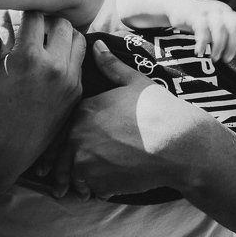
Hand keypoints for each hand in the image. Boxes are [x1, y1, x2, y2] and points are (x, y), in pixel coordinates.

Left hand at [0, 11, 85, 189]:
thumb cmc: (18, 141)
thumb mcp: (53, 118)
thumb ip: (61, 91)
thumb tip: (57, 71)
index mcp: (75, 87)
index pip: (80, 42)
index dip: (61, 35)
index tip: (42, 35)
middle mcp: (65, 73)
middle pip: (65, 25)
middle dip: (46, 20)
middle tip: (24, 23)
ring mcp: (46, 65)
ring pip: (45, 17)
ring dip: (27, 15)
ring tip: (10, 20)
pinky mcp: (21, 60)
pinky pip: (20, 21)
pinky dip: (6, 17)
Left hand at [61, 41, 205, 198]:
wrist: (177, 144)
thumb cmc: (158, 110)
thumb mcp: (134, 81)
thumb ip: (110, 65)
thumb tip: (97, 45)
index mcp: (82, 111)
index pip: (57, 128)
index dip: (60, 139)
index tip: (63, 146)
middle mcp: (77, 137)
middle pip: (58, 156)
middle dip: (61, 165)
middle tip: (66, 170)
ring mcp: (86, 163)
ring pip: (71, 176)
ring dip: (78, 179)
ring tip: (88, 180)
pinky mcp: (99, 185)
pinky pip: (91, 191)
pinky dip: (97, 189)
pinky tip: (108, 184)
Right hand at [170, 0, 235, 61]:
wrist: (176, 5)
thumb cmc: (198, 20)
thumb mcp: (215, 25)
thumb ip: (226, 35)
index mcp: (228, 12)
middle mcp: (221, 10)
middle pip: (232, 29)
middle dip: (232, 47)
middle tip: (227, 59)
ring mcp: (208, 11)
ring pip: (219, 30)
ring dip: (218, 47)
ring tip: (214, 58)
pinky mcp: (194, 15)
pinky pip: (202, 30)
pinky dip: (202, 43)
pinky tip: (199, 51)